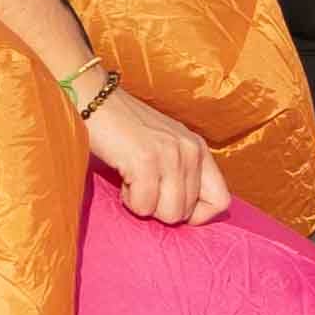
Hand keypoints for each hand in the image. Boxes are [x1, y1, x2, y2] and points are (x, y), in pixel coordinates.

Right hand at [80, 89, 227, 227]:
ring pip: (169, 214)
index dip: (195, 214)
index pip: (221, 201)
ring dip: (144, 204)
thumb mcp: (164, 147)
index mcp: (198, 148)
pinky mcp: (147, 160)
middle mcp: (191, 150)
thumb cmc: (123, 130)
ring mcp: (171, 154)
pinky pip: (145, 205)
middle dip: (160, 208)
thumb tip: (187, 215)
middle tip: (142, 182)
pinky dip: (128, 199)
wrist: (93, 98)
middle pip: (188, 213)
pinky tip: (123, 176)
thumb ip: (181, 174)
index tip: (168, 203)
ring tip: (133, 178)